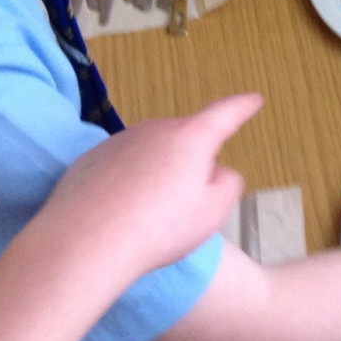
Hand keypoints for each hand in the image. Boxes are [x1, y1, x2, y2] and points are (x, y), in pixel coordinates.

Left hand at [35, 93, 263, 275]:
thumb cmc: (158, 228)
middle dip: (191, 164)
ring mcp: (120, 141)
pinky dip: (127, 184)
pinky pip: (121, 167)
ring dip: (157, 175)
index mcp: (191, 137)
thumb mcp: (212, 213)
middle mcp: (155, 129)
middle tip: (185, 206)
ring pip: (151, 154)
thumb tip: (218, 171)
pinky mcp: (91, 158)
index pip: (224, 114)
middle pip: (184, 141)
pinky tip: (120, 215)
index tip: (254, 99)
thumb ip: (227, 185)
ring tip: (148, 218)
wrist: (85, 241)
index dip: (242, 107)